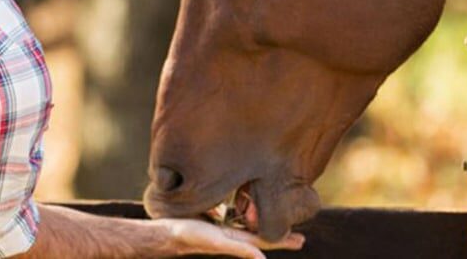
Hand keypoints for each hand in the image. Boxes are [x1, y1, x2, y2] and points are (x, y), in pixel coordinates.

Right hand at [159, 218, 304, 258]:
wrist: (166, 234)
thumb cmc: (190, 236)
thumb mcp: (217, 242)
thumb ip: (240, 250)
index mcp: (236, 240)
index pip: (264, 241)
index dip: (282, 240)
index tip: (301, 240)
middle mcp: (231, 236)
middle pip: (260, 236)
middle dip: (279, 237)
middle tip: (299, 238)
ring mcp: (222, 231)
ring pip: (248, 229)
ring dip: (262, 227)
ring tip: (276, 225)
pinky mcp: (212, 224)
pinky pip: (233, 221)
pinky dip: (243, 220)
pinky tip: (243, 217)